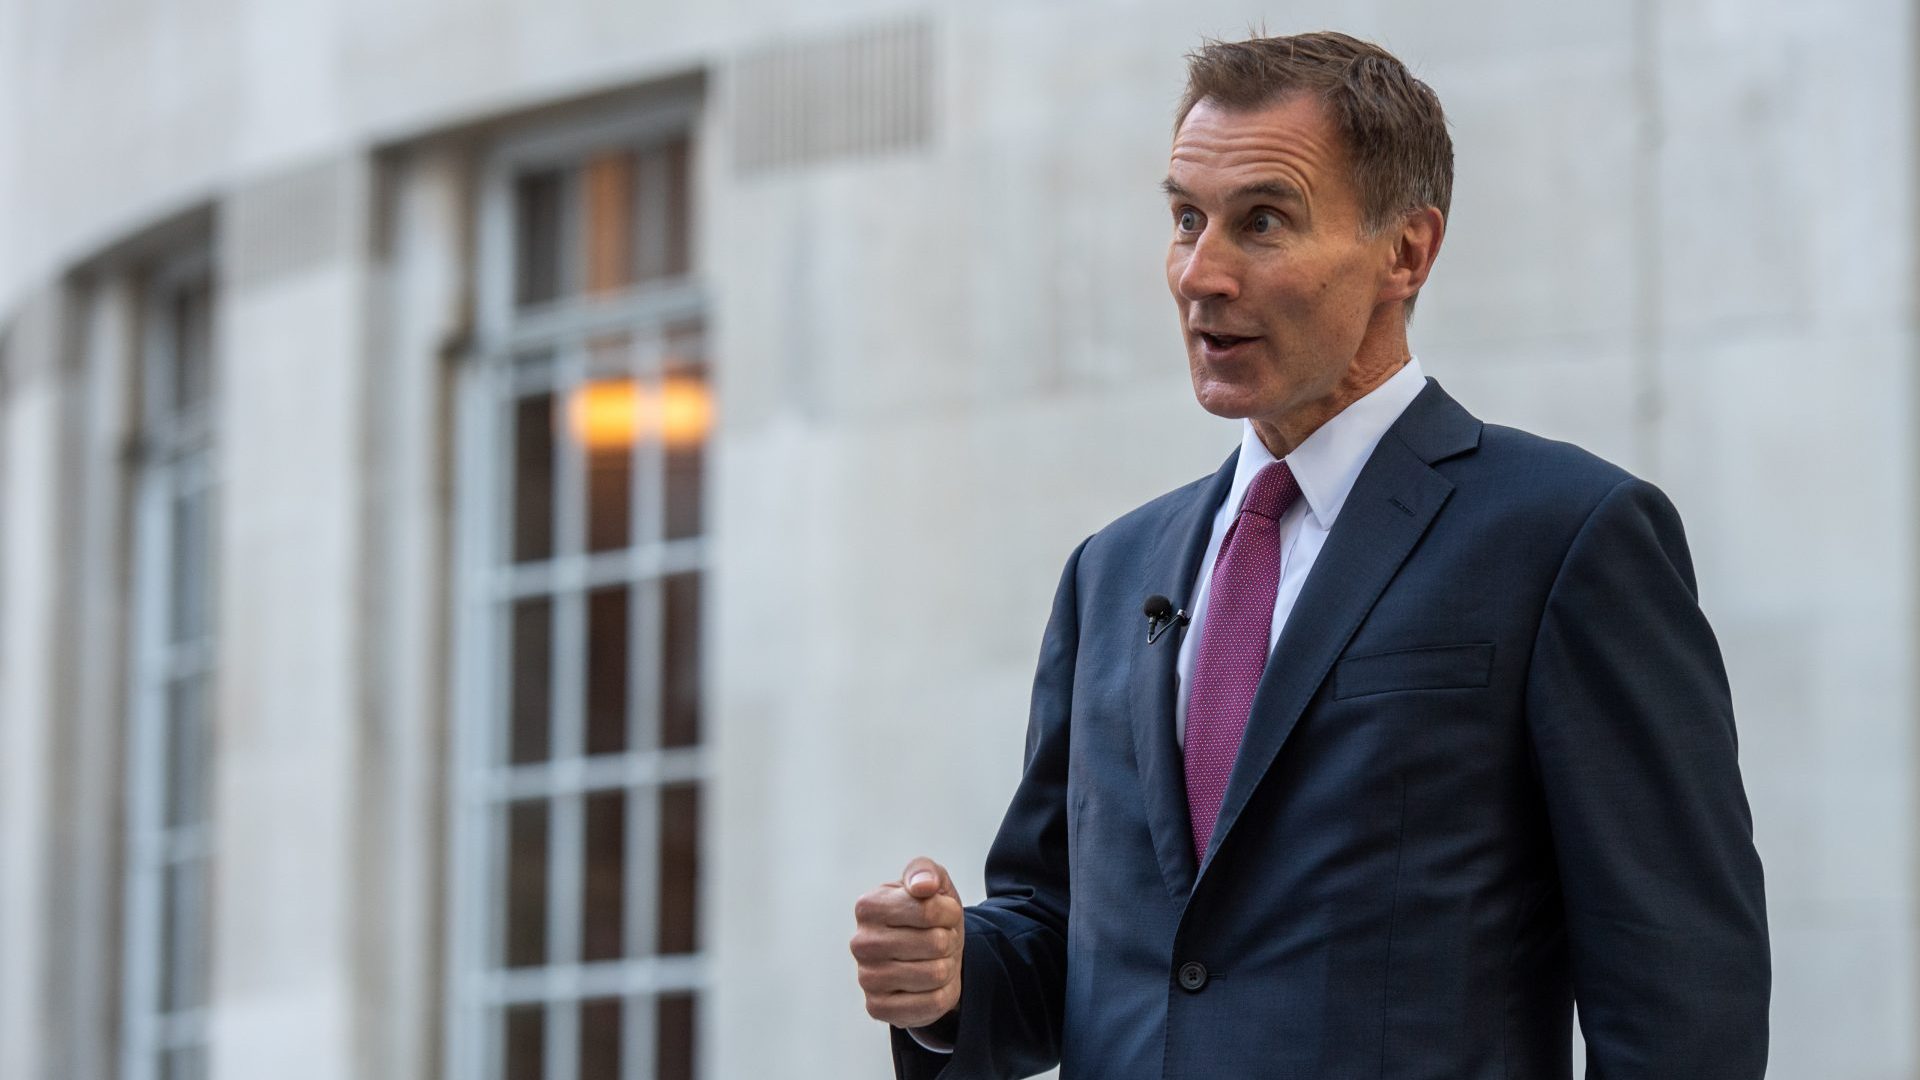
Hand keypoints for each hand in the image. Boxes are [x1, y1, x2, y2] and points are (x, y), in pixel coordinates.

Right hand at [851, 856, 964, 1030]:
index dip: (948, 912)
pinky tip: (930, 985)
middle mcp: (860, 943)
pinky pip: (932, 1003)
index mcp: (868, 906)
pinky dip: (944, 993)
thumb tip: (923, 886)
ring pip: (936, 974)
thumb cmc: (928, 915)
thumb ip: (925, 871)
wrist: (930, 955)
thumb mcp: (931, 882)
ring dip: (948, 966)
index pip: (928, 910)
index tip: (942, 914)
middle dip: (948, 940)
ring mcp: (866, 978)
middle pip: (934, 943)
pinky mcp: (877, 1008)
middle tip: (940, 939)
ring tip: (934, 959)